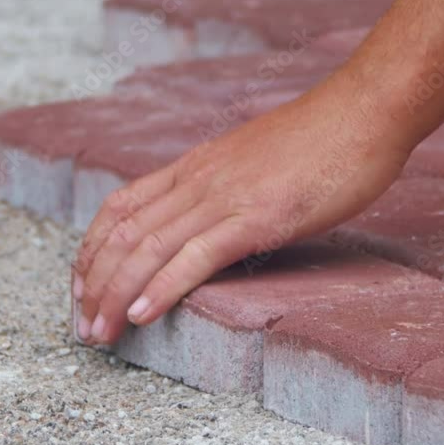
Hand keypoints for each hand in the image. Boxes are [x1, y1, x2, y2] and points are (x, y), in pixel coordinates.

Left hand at [71, 77, 411, 344]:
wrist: (363, 112)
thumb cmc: (321, 139)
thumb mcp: (255, 160)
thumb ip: (225, 185)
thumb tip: (210, 216)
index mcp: (195, 166)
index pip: (120, 207)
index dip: (92, 249)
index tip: (81, 285)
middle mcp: (199, 180)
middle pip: (124, 233)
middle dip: (94, 284)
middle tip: (82, 324)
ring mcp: (226, 197)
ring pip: (150, 248)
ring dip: (116, 294)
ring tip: (99, 332)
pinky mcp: (258, 217)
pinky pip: (197, 256)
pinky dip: (164, 287)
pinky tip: (142, 314)